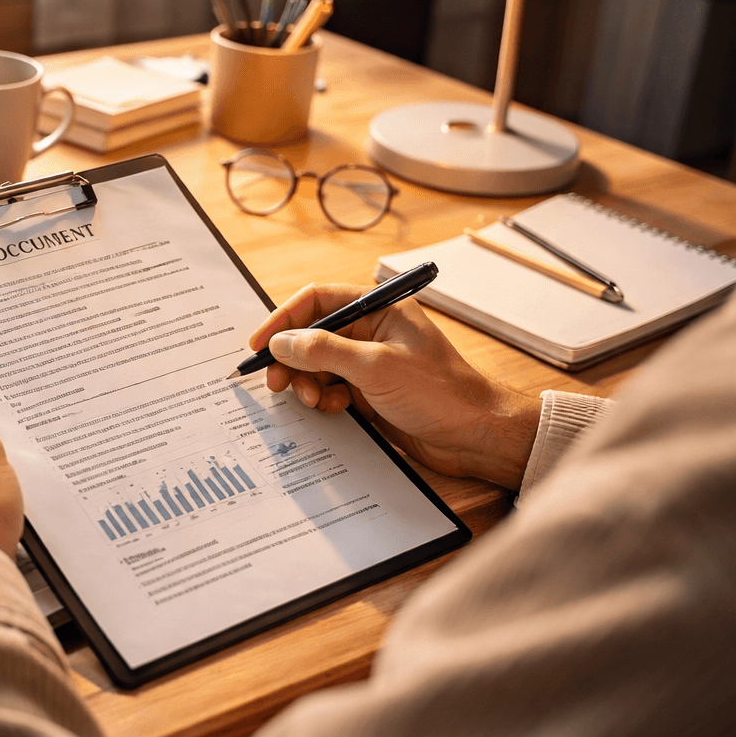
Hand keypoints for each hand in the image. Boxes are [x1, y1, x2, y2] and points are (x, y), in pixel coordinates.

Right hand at [248, 284, 539, 488]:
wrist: (476, 436)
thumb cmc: (441, 393)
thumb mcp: (376, 367)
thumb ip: (324, 351)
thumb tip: (280, 342)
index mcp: (379, 309)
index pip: (318, 300)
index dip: (283, 320)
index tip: (259, 344)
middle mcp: (372, 331)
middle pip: (312, 335)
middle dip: (291, 358)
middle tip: (275, 382)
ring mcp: (370, 362)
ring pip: (317, 365)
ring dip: (307, 382)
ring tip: (313, 400)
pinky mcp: (370, 391)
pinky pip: (330, 388)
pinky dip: (323, 398)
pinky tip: (334, 409)